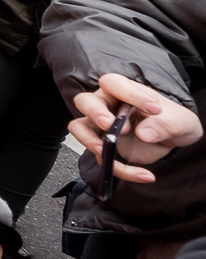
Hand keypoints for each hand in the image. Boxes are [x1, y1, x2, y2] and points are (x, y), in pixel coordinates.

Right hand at [67, 73, 204, 181]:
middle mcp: (107, 106)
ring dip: (90, 140)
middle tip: (110, 125)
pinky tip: (143, 174)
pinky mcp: (105, 147)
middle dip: (95, 113)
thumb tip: (143, 134)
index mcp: (124, 91)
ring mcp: (102, 127)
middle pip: (84, 101)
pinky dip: (120, 169)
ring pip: (79, 128)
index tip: (154, 109)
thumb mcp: (180, 121)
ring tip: (106, 151)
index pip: (113, 83)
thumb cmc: (172, 122)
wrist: (171, 140)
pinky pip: (101, 157)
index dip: (129, 94)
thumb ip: (165, 125)